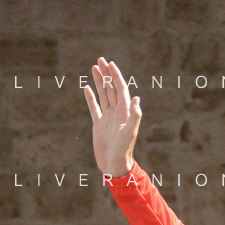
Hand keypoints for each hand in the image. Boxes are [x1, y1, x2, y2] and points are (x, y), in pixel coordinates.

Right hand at [82, 57, 141, 176]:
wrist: (114, 165)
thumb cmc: (123, 151)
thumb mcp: (130, 133)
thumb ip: (135, 116)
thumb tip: (138, 99)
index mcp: (125, 112)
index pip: (121, 90)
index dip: (116, 76)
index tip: (110, 64)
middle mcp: (117, 113)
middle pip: (112, 89)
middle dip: (107, 74)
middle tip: (100, 60)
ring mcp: (108, 118)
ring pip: (103, 95)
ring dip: (99, 82)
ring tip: (94, 68)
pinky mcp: (99, 125)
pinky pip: (94, 108)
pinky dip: (90, 98)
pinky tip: (86, 88)